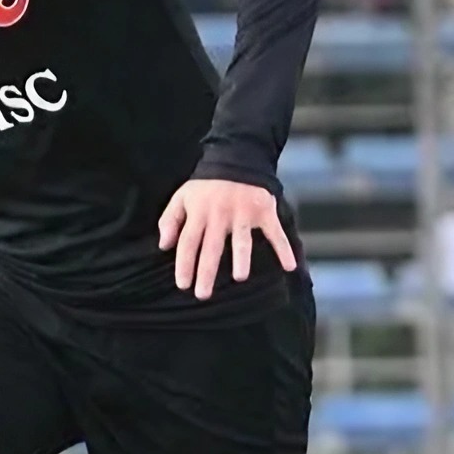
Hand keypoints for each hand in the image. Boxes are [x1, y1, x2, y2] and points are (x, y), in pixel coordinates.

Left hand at [157, 177, 297, 299]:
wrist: (238, 158)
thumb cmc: (206, 185)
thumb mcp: (182, 196)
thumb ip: (170, 220)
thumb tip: (164, 246)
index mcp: (199, 212)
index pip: (188, 241)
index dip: (184, 263)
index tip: (183, 284)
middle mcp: (220, 214)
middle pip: (211, 247)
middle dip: (206, 271)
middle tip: (203, 294)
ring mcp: (243, 213)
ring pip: (242, 240)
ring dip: (241, 258)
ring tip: (239, 277)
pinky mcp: (264, 211)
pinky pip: (275, 232)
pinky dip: (284, 249)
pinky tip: (289, 266)